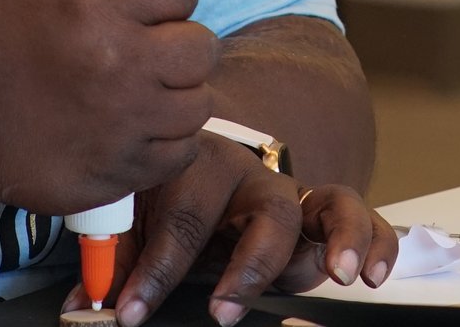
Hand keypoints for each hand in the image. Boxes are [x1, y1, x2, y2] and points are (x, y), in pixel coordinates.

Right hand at [0, 0, 220, 214]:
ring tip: (154, 85)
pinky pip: (180, 151)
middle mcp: (119, 65)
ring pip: (197, 101)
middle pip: (201, 47)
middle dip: (184, 42)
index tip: (151, 4)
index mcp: (97, 7)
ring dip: (183, 91)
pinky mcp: (120, 170)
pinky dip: (171, 139)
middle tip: (157, 45)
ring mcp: (123, 124)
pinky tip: (145, 125)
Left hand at [92, 133, 397, 325]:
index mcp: (199, 166)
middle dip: (247, 266)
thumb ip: (117, 259)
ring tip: (338, 274)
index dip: (154, 274)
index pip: (180, 222)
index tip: (129, 313)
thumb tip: (83, 306)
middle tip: (224, 309)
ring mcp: (294, 193)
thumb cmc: (164, 190)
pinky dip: (376, 242)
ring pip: (330, 202)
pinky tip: (374, 274)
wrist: (199, 150)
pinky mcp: (322, 213)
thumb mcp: (135, 214)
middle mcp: (254, 176)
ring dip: (339, 238)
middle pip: (265, 210)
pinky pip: (362, 217)